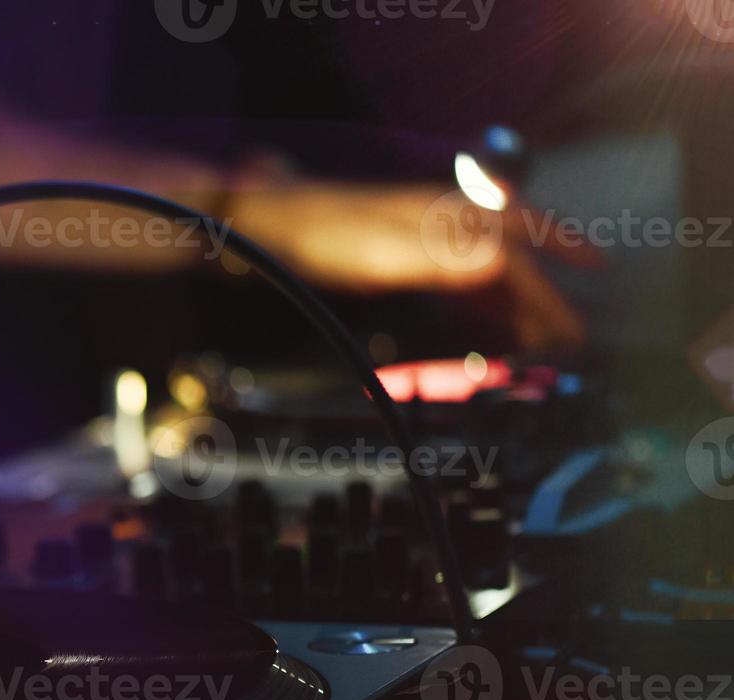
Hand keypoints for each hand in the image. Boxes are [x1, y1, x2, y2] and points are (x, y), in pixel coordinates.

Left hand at [229, 178, 597, 350]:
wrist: (275, 222)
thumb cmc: (326, 237)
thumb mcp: (387, 253)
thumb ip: (447, 259)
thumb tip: (504, 263)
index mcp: (452, 218)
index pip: (517, 261)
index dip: (550, 296)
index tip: (575, 329)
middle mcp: (449, 217)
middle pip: (516, 252)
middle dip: (549, 286)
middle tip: (577, 322)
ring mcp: (429, 230)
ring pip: (492, 261)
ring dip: (517, 295)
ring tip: (540, 329)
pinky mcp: (408, 247)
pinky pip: (462, 270)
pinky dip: (483, 294)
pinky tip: (483, 315)